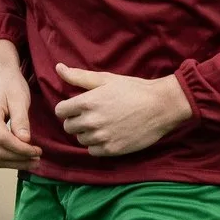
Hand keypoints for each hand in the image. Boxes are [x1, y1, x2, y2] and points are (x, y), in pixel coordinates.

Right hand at [0, 40, 40, 168]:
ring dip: (14, 162)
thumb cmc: (11, 84)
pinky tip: (23, 157)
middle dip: (19, 159)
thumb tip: (24, 142)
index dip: (20, 149)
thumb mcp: (20, 98)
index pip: (2, 138)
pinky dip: (8, 158)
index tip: (37, 151)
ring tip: (33, 160)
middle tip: (38, 158)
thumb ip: (21, 120)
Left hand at [54, 64, 192, 156]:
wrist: (160, 106)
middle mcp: (91, 121)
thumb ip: (79, 76)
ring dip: (87, 133)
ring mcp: (101, 137)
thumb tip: (58, 68)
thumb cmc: (133, 89)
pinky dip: (97, 145)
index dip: (67, 108)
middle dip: (77, 121)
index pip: (60, 111)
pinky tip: (109, 134)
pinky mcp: (111, 149)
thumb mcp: (106, 79)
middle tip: (92, 115)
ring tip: (103, 124)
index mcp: (87, 102)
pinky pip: (93, 151)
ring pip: (81, 139)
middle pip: (68, 127)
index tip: (78, 107)